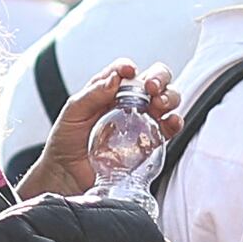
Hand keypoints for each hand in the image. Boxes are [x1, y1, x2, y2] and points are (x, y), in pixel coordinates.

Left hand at [42, 62, 171, 193]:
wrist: (68, 174)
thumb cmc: (67, 140)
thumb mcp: (73, 112)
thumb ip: (92, 94)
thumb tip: (114, 79)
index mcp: (109, 89)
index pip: (125, 71)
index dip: (129, 68)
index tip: (128, 72)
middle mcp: (129, 101)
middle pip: (155, 79)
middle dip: (159, 78)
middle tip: (151, 88)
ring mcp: (142, 120)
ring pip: (167, 99)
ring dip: (169, 97)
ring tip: (159, 104)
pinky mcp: (150, 140)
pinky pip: (169, 128)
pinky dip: (175, 122)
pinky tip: (170, 122)